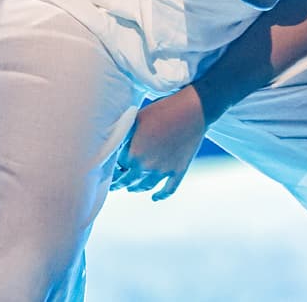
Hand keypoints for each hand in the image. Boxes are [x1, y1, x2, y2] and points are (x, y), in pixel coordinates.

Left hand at [109, 85, 205, 200]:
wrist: (192, 109)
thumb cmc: (162, 109)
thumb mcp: (137, 119)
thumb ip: (124, 136)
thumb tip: (113, 146)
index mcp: (133, 154)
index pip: (118, 165)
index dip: (116, 163)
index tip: (113, 164)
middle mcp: (147, 167)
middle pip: (128, 181)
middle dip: (120, 183)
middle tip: (115, 184)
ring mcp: (164, 171)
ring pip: (146, 187)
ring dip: (137, 188)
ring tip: (132, 188)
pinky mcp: (179, 171)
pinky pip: (168, 190)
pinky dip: (161, 196)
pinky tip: (155, 198)